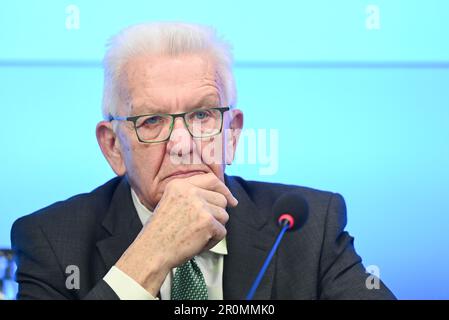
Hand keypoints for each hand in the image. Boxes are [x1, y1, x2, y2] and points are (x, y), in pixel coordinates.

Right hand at [115, 173, 237, 295]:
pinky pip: (222, 232)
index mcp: (180, 185)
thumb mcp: (171, 202)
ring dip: (214, 228)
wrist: (152, 250)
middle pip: (221, 199)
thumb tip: (225, 199)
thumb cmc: (161, 232)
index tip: (231, 200)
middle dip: (217, 215)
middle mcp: (191, 192)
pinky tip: (196, 243)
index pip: (211, 179)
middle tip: (202, 227)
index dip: (224, 189)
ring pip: (224, 216)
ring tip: (196, 235)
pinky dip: (212, 241)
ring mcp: (200, 206)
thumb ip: (192, 196)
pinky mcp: (208, 222)